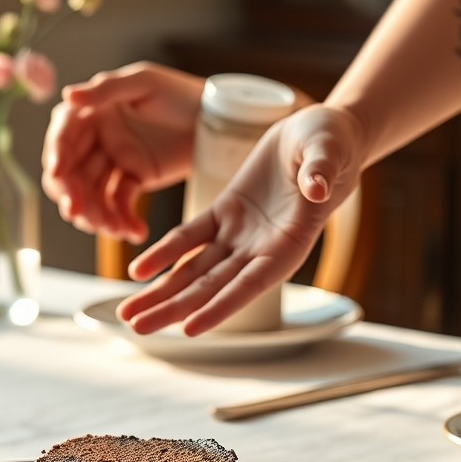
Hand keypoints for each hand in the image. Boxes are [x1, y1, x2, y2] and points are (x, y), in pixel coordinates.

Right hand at [41, 62, 203, 242]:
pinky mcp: (133, 180)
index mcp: (92, 111)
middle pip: (71, 172)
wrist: (217, 119)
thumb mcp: (145, 82)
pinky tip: (135, 232)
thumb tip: (68, 95)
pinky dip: (122, 220)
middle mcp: (96, 138)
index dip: (56, 154)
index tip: (57, 173)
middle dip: (71, 194)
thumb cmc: (182, 92)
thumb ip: (106, 89)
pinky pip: (119, 204)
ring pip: (91, 193)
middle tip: (77, 213)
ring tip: (114, 229)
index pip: (63, 135)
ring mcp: (113, 161)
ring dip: (96, 214)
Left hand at [116, 104, 365, 335]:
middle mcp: (261, 249)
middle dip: (174, 308)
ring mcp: (240, 234)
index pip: (251, 284)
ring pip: (194, 270)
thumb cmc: (333, 143)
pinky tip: (137, 270)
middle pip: (211, 287)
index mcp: (290, 244)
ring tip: (127, 313)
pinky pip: (189, 238)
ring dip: (161, 292)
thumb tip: (315, 187)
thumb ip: (320, 171)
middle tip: (137, 327)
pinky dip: (163, 253)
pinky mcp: (224, 213)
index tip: (189, 329)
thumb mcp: (329, 152)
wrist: (321, 132)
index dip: (220, 307)